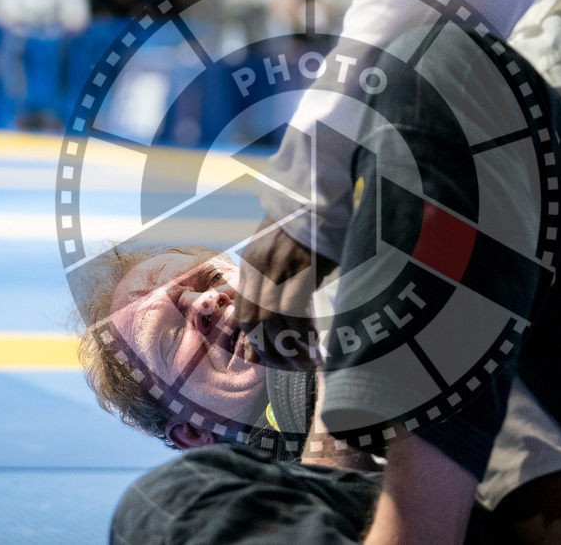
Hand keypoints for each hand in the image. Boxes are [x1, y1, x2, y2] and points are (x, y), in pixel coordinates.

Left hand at [234, 216, 335, 369]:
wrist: (317, 195)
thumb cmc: (304, 224)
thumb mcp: (278, 249)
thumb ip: (274, 277)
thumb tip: (282, 312)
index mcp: (250, 264)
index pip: (242, 313)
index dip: (252, 341)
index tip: (267, 357)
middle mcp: (259, 268)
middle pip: (253, 321)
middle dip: (269, 350)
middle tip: (288, 365)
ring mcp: (279, 268)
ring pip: (273, 321)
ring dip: (288, 347)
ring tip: (303, 362)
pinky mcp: (301, 269)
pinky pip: (296, 312)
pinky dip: (304, 333)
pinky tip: (315, 344)